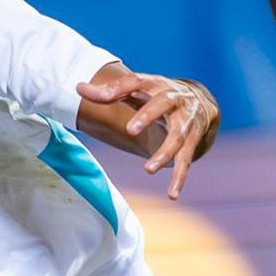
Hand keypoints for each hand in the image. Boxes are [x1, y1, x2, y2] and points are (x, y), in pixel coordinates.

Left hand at [77, 73, 218, 199]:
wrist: (198, 100)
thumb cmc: (156, 94)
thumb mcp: (136, 89)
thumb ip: (109, 91)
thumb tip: (78, 88)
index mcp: (156, 84)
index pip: (136, 82)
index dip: (120, 88)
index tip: (102, 97)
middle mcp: (175, 99)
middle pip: (163, 104)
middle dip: (148, 116)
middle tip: (130, 130)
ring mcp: (187, 120)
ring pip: (178, 136)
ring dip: (164, 153)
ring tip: (148, 169)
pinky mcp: (193, 140)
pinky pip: (186, 159)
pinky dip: (180, 177)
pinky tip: (172, 194)